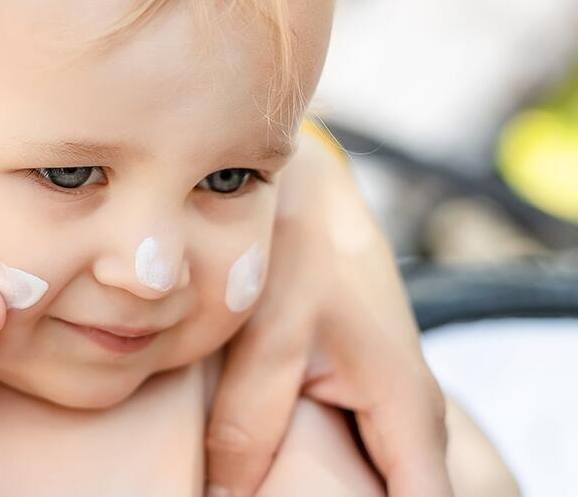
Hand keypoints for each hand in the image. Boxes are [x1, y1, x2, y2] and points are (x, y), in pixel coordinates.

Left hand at [205, 135, 451, 496]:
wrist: (303, 191)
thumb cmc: (295, 249)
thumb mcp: (268, 334)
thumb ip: (248, 423)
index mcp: (405, 410)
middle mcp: (409, 418)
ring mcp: (386, 408)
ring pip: (370, 484)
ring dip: (323, 493)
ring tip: (261, 487)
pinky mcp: (357, 396)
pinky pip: (350, 458)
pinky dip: (315, 474)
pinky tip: (262, 476)